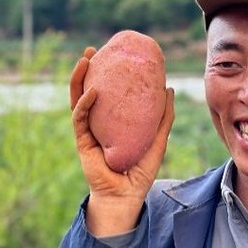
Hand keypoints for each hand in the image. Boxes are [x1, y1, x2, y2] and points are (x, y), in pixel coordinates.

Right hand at [69, 46, 175, 236]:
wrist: (126, 196)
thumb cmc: (140, 172)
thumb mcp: (157, 139)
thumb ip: (163, 117)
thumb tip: (168, 87)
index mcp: (111, 122)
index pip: (105, 93)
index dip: (106, 73)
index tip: (112, 54)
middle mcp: (96, 124)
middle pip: (87, 91)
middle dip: (87, 70)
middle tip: (92, 50)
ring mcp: (87, 132)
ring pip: (78, 100)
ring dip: (78, 79)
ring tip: (84, 60)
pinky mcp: (82, 142)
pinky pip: (80, 118)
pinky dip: (84, 103)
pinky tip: (92, 90)